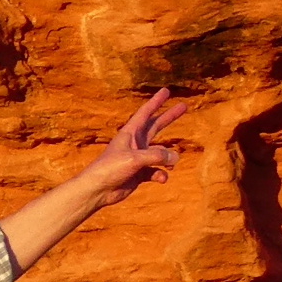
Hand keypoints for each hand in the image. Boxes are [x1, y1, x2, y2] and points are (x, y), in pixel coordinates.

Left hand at [82, 89, 189, 205]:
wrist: (98, 190)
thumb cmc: (110, 169)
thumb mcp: (135, 159)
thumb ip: (157, 156)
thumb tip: (175, 157)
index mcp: (130, 133)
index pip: (146, 113)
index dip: (156, 101)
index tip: (166, 91)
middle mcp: (135, 143)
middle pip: (156, 126)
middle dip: (169, 117)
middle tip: (183, 106)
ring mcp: (138, 158)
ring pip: (160, 152)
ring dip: (168, 158)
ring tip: (173, 163)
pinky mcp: (139, 173)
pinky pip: (157, 171)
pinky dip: (161, 174)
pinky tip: (161, 179)